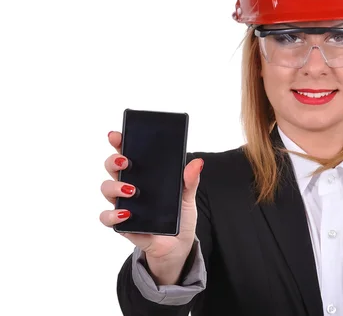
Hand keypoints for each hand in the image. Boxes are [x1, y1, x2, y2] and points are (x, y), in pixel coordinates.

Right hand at [99, 131, 203, 283]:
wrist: (178, 246)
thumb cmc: (179, 216)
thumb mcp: (187, 197)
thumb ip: (190, 181)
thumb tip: (197, 162)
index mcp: (144, 174)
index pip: (128, 153)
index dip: (120, 142)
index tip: (117, 134)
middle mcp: (130, 186)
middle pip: (113, 167)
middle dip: (114, 160)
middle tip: (126, 161)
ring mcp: (124, 204)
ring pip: (107, 189)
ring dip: (115, 186)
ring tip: (132, 190)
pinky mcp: (123, 224)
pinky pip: (107, 218)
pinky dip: (113, 215)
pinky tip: (127, 214)